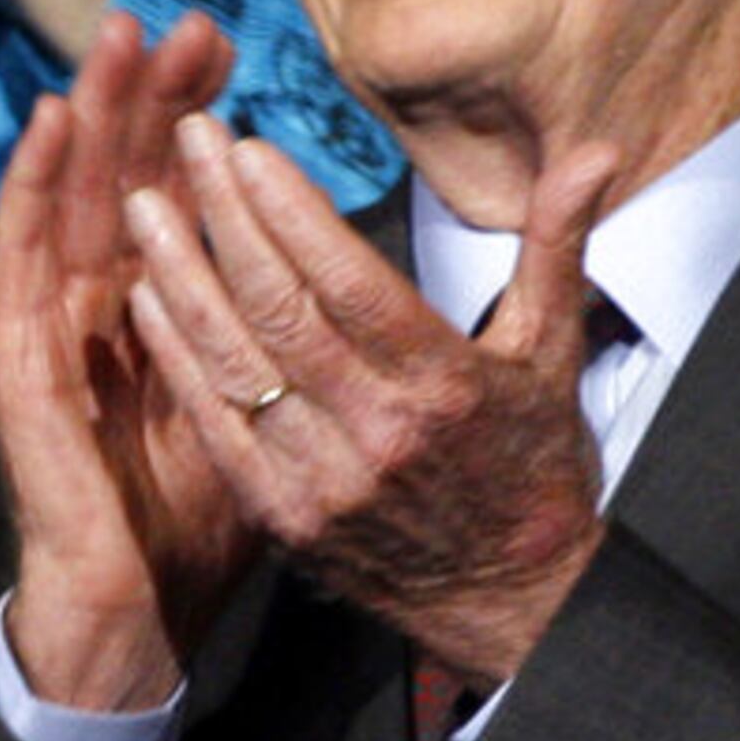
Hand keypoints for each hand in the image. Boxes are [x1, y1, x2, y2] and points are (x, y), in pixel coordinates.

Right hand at [0, 12, 252, 713]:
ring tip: (117, 34)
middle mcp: (98, 301)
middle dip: (150, 93)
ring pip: (70, 194)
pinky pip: (19, 257)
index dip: (195, 117)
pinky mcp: (20, 358)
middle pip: (120, 173)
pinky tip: (47, 123)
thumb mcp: (270, 411)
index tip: (231, 49)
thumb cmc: (198, 518)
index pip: (173, 189)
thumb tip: (373, 295)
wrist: (130, 607)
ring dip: (88, 112)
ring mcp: (51, 324)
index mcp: (157, 308)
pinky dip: (29, 184)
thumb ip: (302, 343)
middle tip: (184, 18)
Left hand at [126, 132, 616, 682]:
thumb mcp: (553, 352)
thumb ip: (556, 246)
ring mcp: (322, 478)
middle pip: (282, 307)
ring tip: (143, 205)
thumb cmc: (532, 461)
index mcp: (445, 384)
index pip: (352, 283)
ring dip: (181, 277)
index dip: (293, 214)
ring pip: (236, 361)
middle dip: (226, 216)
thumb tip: (596, 153)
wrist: (510, 599)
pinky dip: (177, 357)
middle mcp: (379, 431)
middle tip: (188, 141)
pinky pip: (215, 424)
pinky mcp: (281, 514)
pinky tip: (146, 296)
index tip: (248, 148)